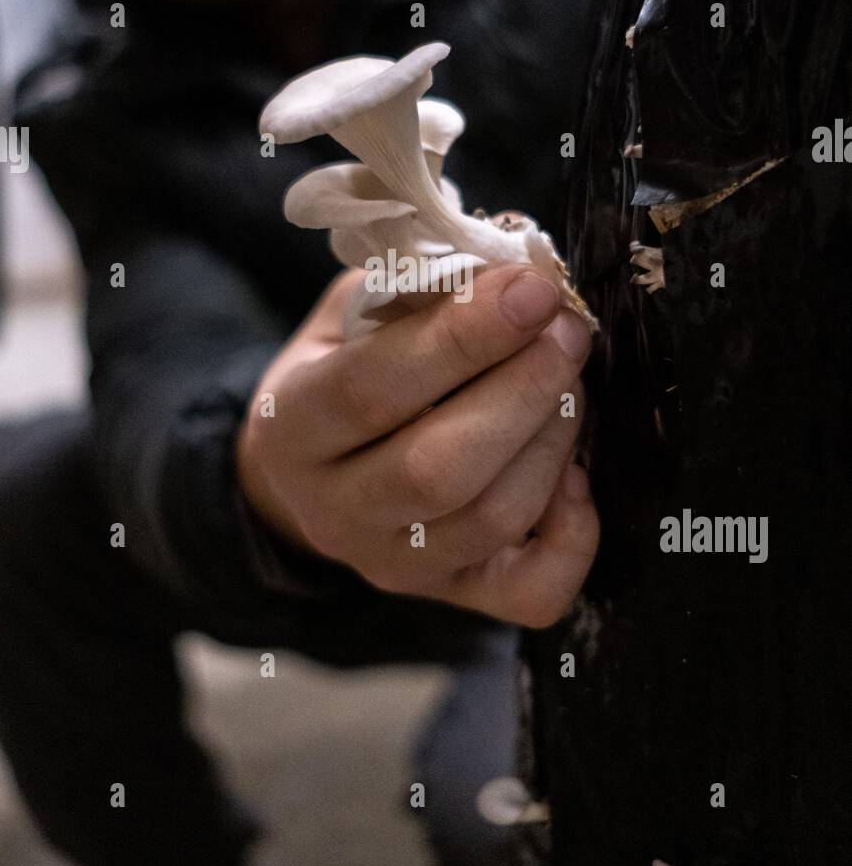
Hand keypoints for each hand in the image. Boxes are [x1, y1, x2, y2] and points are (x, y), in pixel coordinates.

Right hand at [237, 264, 598, 626]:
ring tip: (571, 379)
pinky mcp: (452, 596)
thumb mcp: (352, 313)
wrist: (311, 474)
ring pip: (489, 520)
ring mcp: (393, 565)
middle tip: (567, 330)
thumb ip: (418, 288)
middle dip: (521, 390)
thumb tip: (515, 269)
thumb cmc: (343, 371)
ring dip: (551, 440)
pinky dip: (572, 536)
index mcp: (291, 427)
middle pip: (437, 469)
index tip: (531, 288)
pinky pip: (531, 594)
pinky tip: (575, 475)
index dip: (462, 337)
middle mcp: (333, 512)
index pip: (373, 389)